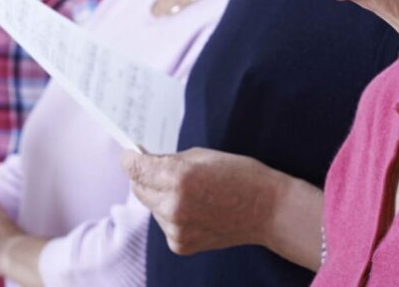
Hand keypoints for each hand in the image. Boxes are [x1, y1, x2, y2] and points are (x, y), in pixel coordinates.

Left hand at [121, 147, 281, 254]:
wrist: (268, 210)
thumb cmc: (240, 175)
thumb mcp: (203, 156)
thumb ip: (169, 160)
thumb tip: (143, 161)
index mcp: (179, 177)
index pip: (136, 168)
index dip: (129, 158)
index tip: (129, 154)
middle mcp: (173, 205)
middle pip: (139, 188)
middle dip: (145, 176)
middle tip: (158, 168)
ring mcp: (176, 229)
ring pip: (151, 206)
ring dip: (160, 196)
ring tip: (189, 191)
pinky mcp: (180, 245)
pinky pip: (164, 224)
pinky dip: (171, 214)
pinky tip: (195, 208)